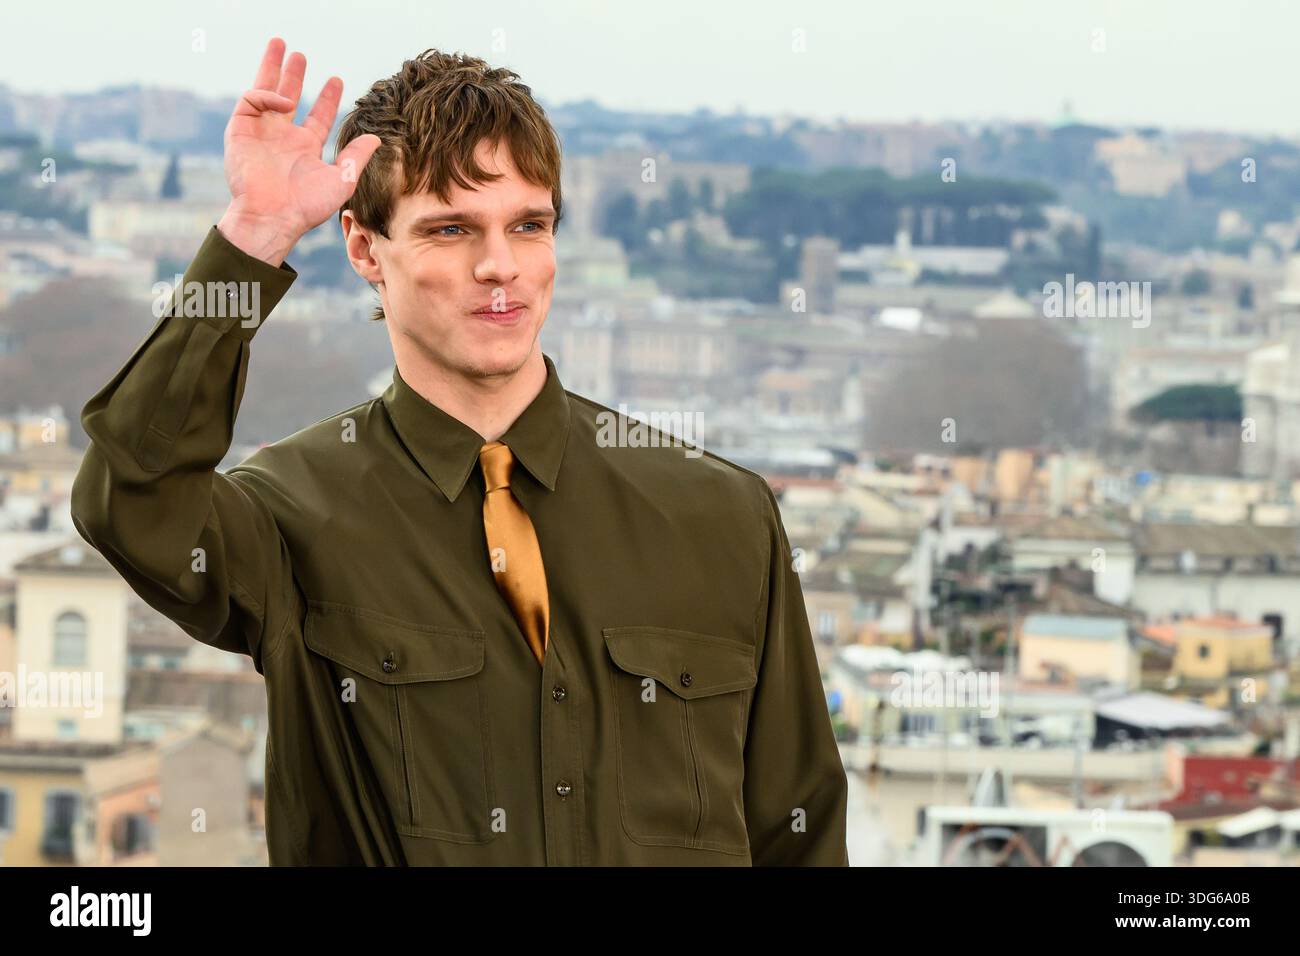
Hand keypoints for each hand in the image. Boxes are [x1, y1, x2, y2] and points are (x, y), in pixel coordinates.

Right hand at [217, 37, 380, 265]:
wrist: (273, 216)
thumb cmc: (307, 206)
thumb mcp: (341, 179)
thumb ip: (355, 156)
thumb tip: (376, 138)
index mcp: (305, 149)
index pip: (317, 117)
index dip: (327, 98)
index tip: (337, 80)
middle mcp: (283, 138)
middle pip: (288, 97)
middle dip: (294, 75)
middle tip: (300, 54)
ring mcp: (261, 132)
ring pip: (266, 91)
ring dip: (272, 68)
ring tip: (280, 44)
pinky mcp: (240, 130)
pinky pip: (252, 100)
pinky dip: (267, 93)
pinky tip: (284, 98)